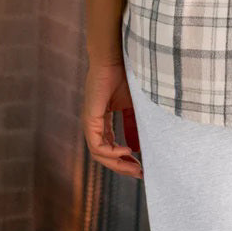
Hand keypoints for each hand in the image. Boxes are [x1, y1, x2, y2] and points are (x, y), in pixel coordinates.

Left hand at [83, 59, 143, 178]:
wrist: (115, 57)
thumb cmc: (125, 74)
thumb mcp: (134, 104)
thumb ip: (135, 124)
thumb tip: (140, 144)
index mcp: (103, 119)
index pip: (111, 145)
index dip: (125, 157)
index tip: (142, 165)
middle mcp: (94, 123)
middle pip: (105, 153)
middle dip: (123, 166)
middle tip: (140, 174)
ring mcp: (90, 122)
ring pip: (100, 154)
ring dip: (117, 163)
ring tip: (135, 168)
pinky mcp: (90, 119)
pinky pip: (97, 145)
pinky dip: (111, 152)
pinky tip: (126, 151)